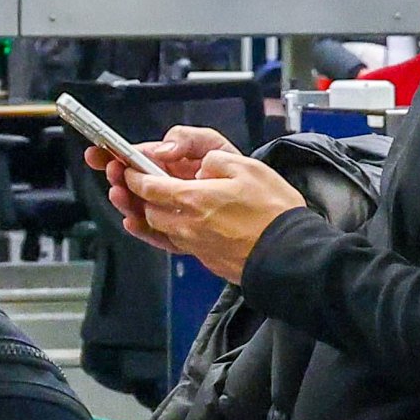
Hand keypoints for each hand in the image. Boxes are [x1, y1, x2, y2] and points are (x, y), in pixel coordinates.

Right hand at [84, 126, 240, 236]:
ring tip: (120, 194)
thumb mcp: (213, 145)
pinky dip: (141, 229)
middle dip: (117, 177)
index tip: (100, 153)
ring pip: (138, 208)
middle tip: (113, 172)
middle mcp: (166, 189)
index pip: (136, 158)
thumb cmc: (241, 177)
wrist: (264, 218)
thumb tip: (162, 151)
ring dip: (125, 201)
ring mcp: (170, 212)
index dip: (114, 154)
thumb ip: (186, 139)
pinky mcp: (178, 235)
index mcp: (170, 165)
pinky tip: (132, 220)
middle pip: (131, 184)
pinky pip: (154, 233)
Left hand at [117, 145, 305, 283]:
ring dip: (148, 214)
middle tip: (133, 185)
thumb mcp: (249, 169)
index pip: (149, 186)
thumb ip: (217, 161)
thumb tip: (203, 164)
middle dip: (137, 196)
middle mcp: (187, 224)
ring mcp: (194, 244)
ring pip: (159, 228)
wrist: (290, 254)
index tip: (129, 170)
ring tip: (144, 204)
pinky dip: (161, 233)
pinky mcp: (204, 258)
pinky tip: (161, 228)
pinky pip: (173, 243)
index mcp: (195, 199)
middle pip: (148, 209)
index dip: (134, 176)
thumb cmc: (274, 214)